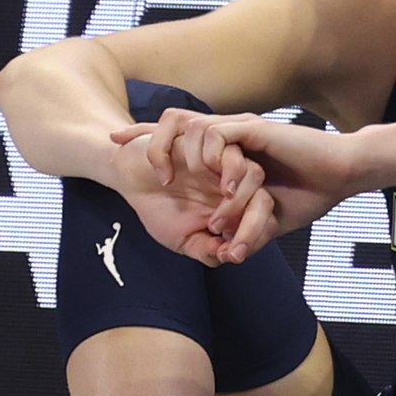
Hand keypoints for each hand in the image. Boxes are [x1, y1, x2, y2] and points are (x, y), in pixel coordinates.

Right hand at [106, 123, 268, 266]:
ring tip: (210, 218)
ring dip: (234, 197)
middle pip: (263, 195)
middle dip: (250, 222)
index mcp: (237, 205)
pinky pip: (218, 147)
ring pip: (251, 171)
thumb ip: (206, 250)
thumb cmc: (159, 209)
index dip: (255, 236)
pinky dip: (196, 165)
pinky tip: (168, 181)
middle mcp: (235, 182)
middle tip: (219, 233)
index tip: (235, 254)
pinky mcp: (201, 139)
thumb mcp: (183, 240)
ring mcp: (222, 160)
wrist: (130, 179)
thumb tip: (228, 256)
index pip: (265, 217)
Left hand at [113, 110, 359, 261]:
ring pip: (192, 128)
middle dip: (146, 137)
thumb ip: (243, 230)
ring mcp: (241, 131)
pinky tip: (215, 176)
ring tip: (170, 178)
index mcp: (226, 155)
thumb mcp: (265, 220)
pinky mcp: (255, 130)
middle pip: (174, 122)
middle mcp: (229, 137)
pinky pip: (218, 133)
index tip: (118, 149)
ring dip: (180, 156)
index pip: (181, 144)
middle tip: (126, 152)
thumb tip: (225, 252)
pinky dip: (211, 154)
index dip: (149, 144)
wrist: (339, 178)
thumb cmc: (307, 197)